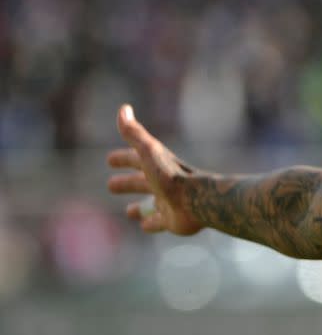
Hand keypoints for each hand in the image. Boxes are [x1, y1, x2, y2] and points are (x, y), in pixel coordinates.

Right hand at [107, 105, 203, 234]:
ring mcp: (168, 202)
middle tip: (110, 186)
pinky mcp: (172, 220)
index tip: (109, 160)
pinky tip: (144, 225)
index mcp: (157, 166)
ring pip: (151, 204)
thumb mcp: (149, 152)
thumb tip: (123, 109)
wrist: (198, 200)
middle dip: (126, 183)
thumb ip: (135, 133)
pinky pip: (159, 222)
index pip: (136, 159)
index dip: (123, 159)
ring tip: (129, 212)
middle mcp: (162, 183)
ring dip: (139, 207)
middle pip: (141, 182)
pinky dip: (150, 223)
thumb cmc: (171, 176)